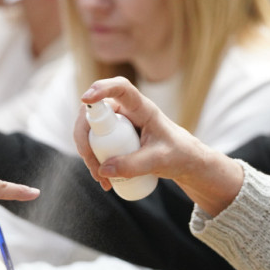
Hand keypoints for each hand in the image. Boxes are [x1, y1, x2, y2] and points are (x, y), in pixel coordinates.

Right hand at [75, 77, 241, 215]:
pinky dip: (93, 161)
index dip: (101, 88)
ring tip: (102, 180)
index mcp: (142, 108)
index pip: (120, 88)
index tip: (86, 98)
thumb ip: (134, 165)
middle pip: (94, 113)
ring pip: (90, 131)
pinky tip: (103, 180)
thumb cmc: (178, 154)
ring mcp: (118, 124)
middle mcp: (126, 111)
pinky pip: (95, 144)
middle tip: (94, 167)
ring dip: (88, 154)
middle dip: (85, 139)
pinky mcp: (114, 137)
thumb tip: (103, 169)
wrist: (183, 161)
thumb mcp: (159, 160)